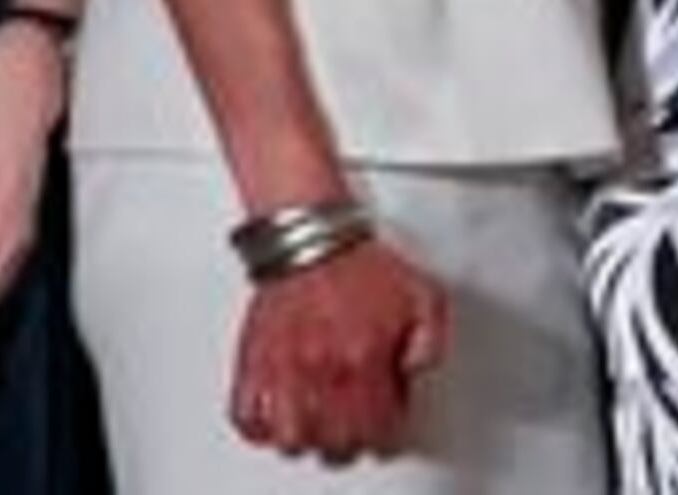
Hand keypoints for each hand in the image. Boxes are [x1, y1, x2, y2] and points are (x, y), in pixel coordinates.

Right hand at [230, 236, 447, 461]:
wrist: (312, 236)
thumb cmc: (361, 264)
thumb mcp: (423, 294)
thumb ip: (431, 341)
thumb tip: (417, 372)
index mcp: (366, 356)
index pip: (378, 426)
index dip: (387, 431)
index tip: (386, 421)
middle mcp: (323, 369)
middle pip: (336, 441)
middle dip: (350, 440)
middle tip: (355, 426)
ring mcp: (285, 368)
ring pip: (291, 437)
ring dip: (307, 439)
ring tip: (317, 426)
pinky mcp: (254, 361)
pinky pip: (246, 415)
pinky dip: (260, 428)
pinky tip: (277, 420)